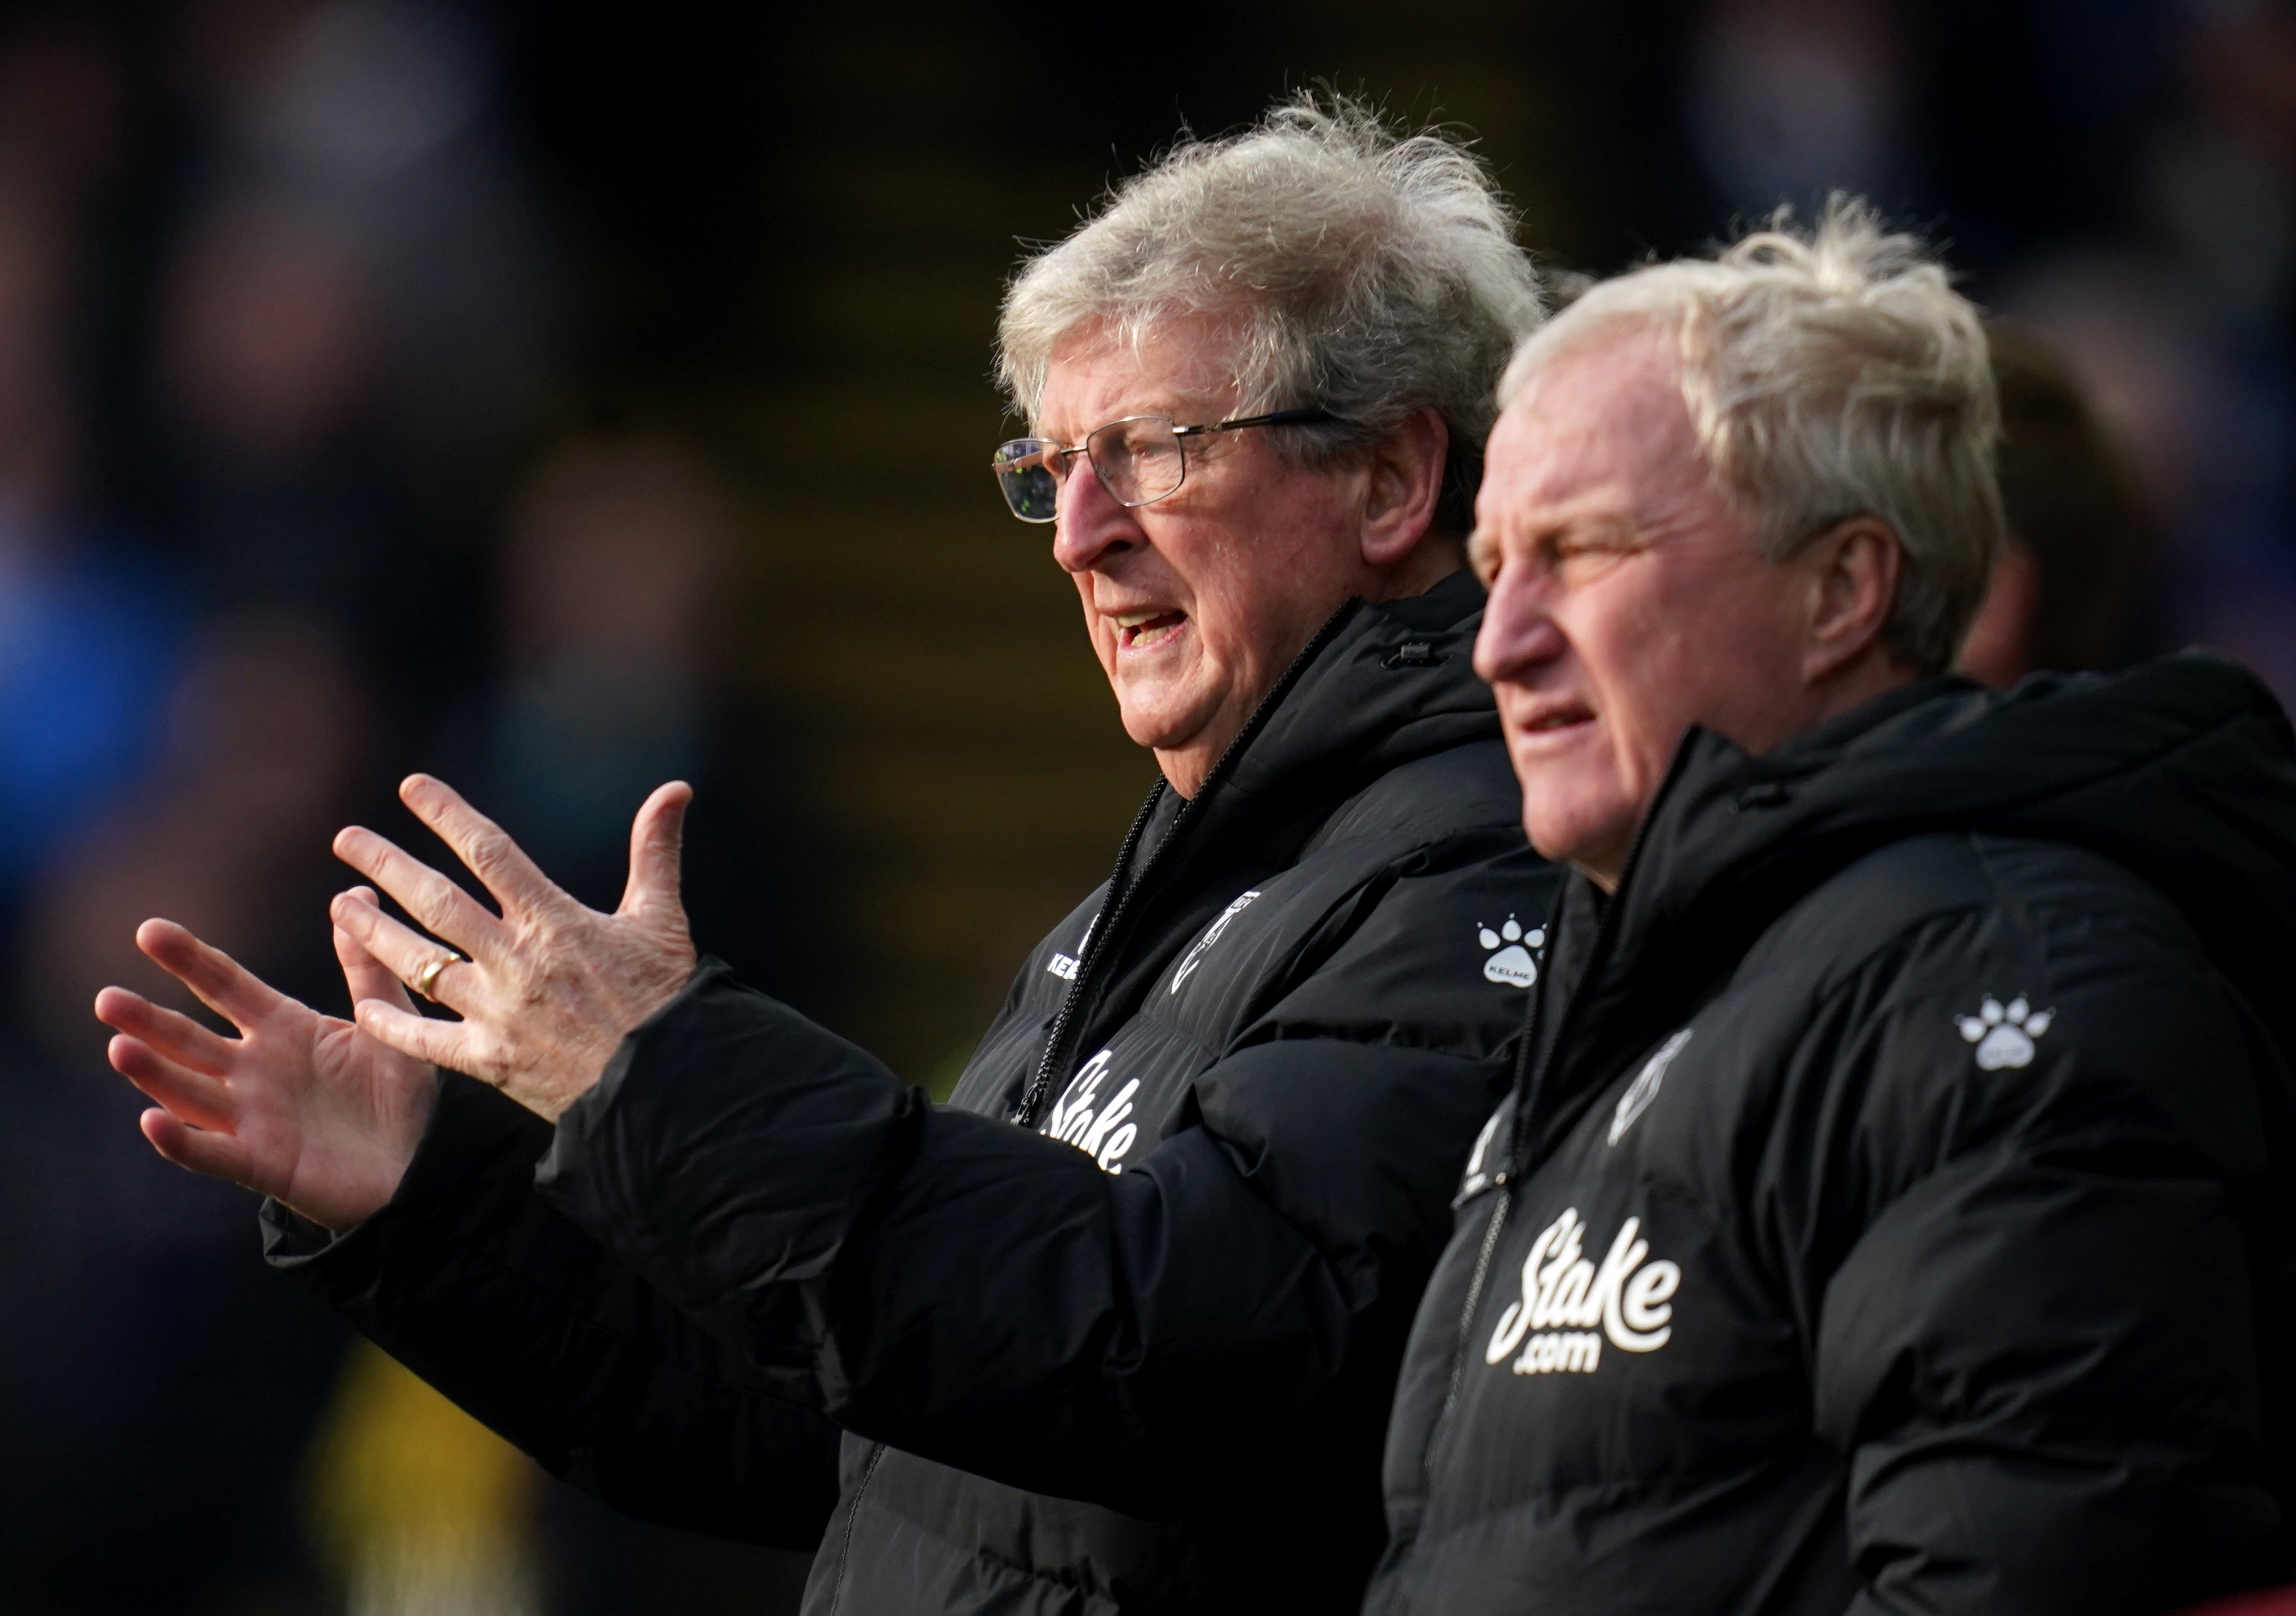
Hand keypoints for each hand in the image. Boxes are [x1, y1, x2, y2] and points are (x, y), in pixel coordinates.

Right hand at [95, 896, 439, 1229]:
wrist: (424, 1165)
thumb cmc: (401, 1093)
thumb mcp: (388, 1022)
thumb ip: (367, 967)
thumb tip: (354, 894)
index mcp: (284, 1029)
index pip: (226, 986)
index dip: (189, 960)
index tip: (148, 930)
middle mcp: (256, 1070)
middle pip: (190, 1039)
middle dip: (149, 1020)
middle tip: (106, 998)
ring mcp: (254, 1118)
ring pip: (189, 1093)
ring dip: (152, 1073)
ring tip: (118, 1048)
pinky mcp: (263, 1164)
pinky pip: (213, 1153)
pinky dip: (181, 1141)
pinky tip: (152, 1121)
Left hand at [328, 774, 696, 1121]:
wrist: (663, 1085)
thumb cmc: (666, 998)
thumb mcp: (662, 918)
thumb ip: (656, 851)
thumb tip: (676, 789)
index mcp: (554, 922)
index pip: (490, 854)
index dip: (448, 815)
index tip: (411, 789)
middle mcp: (516, 961)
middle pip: (436, 902)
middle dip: (387, 865)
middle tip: (347, 839)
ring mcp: (497, 1012)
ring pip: (419, 963)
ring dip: (374, 932)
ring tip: (341, 906)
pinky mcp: (488, 1060)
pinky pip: (425, 1040)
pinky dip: (391, 1024)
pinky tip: (362, 1007)